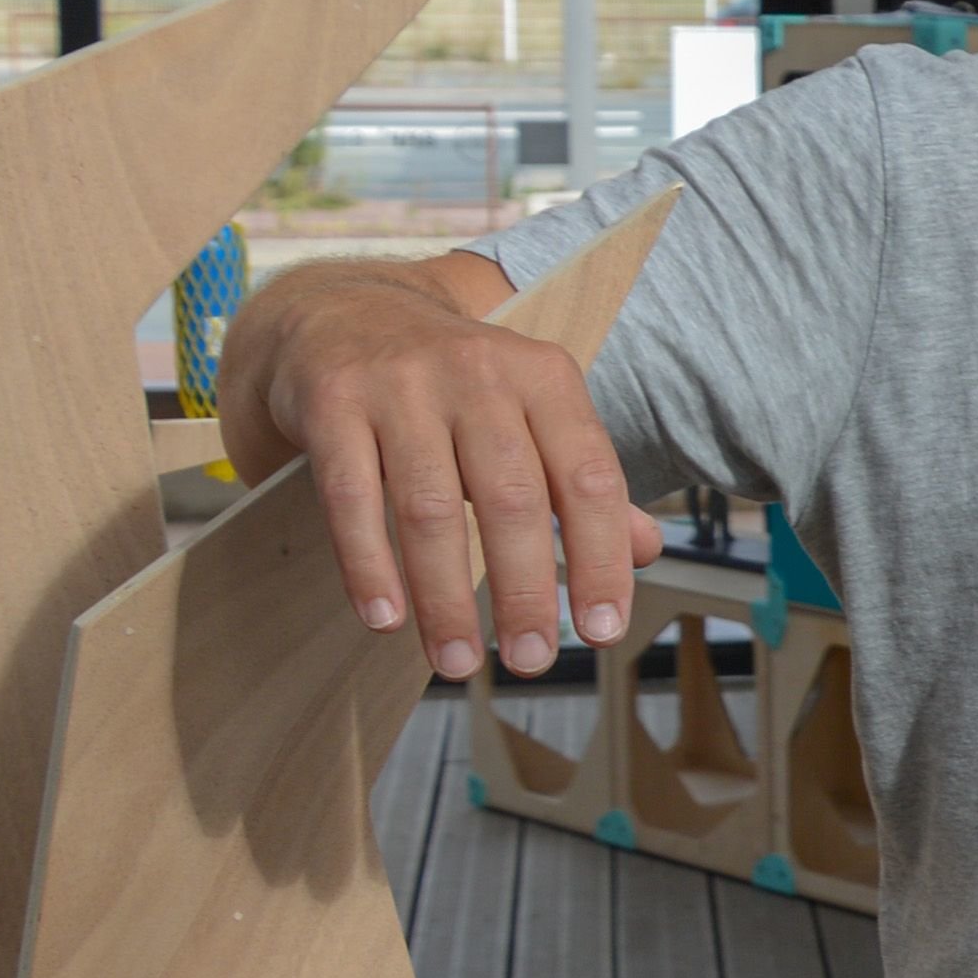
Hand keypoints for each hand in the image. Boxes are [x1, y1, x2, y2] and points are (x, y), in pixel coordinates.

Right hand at [236, 262, 659, 678]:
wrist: (345, 315)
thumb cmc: (456, 388)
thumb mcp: (531, 415)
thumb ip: (581, 482)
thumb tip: (645, 552)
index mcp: (545, 377)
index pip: (588, 478)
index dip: (601, 559)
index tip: (603, 632)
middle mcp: (479, 372)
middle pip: (512, 498)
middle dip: (525, 591)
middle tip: (532, 663)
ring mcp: (401, 384)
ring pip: (431, 507)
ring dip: (446, 597)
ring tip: (458, 662)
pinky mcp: (332, 402)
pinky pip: (351, 497)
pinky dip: (369, 566)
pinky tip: (386, 620)